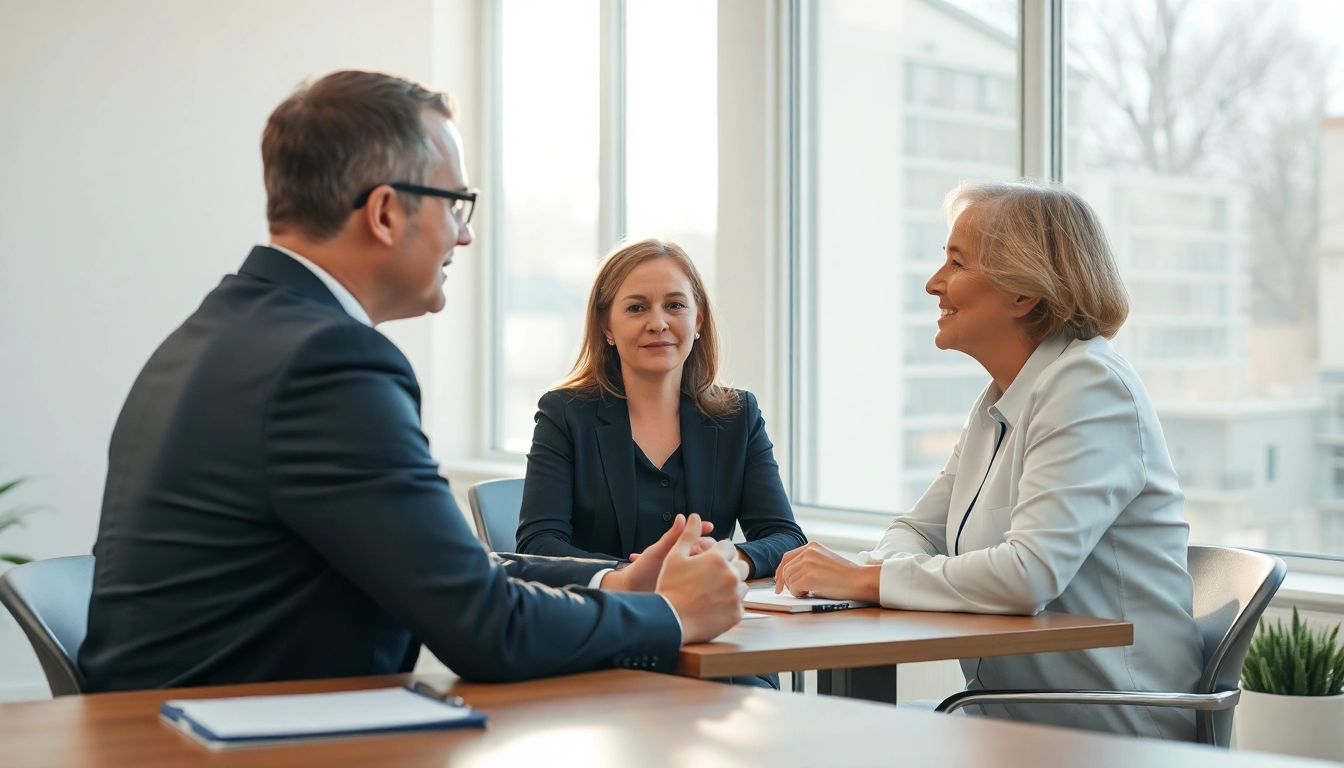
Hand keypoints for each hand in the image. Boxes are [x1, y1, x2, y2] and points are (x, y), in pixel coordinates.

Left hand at [603, 516, 713, 592]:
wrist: (631, 591)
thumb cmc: (641, 570)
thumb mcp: (656, 552)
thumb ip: (671, 536)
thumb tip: (682, 517)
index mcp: (676, 547)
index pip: (695, 535)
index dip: (703, 530)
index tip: (710, 527)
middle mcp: (682, 558)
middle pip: (702, 549)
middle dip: (708, 548)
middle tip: (706, 551)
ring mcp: (684, 572)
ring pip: (701, 564)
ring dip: (705, 563)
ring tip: (703, 563)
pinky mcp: (685, 585)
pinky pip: (697, 578)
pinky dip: (701, 576)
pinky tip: (702, 576)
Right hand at [655, 514, 748, 643]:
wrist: (670, 620)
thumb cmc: (670, 586)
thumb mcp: (675, 557)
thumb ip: (689, 535)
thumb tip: (695, 516)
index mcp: (718, 558)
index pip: (728, 546)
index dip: (718, 552)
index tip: (708, 561)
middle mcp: (731, 575)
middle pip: (740, 565)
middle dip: (729, 568)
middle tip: (711, 578)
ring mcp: (736, 596)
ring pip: (743, 585)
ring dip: (732, 586)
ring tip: (713, 593)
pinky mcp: (736, 614)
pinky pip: (739, 605)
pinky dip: (730, 605)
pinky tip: (714, 607)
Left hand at [775, 542, 880, 602]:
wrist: (859, 580)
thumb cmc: (845, 575)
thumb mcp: (824, 560)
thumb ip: (809, 562)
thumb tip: (790, 575)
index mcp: (812, 546)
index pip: (787, 557)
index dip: (780, 570)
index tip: (778, 581)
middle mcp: (807, 552)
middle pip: (786, 570)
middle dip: (788, 583)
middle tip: (796, 592)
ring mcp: (807, 564)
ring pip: (788, 580)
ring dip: (796, 589)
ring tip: (810, 591)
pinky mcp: (808, 577)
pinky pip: (793, 588)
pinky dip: (799, 594)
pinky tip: (810, 594)